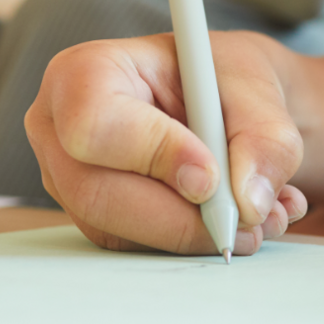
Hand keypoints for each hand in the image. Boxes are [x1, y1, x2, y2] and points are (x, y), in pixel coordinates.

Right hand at [25, 32, 307, 254]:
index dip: (154, 155)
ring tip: (262, 212)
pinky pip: (139, 250)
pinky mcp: (97, 220)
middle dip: (182, 218)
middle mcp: (60, 132)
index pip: (94, 125)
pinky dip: (198, 243)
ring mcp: (71, 182)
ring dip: (201, 235)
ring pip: (122, 234)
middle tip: (249, 217)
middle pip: (98, 195)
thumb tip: (248, 202)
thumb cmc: (225, 77)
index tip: (211, 176)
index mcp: (83, 73)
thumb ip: (263, 136)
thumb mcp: (256, 82)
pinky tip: (239, 217)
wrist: (228, 103)